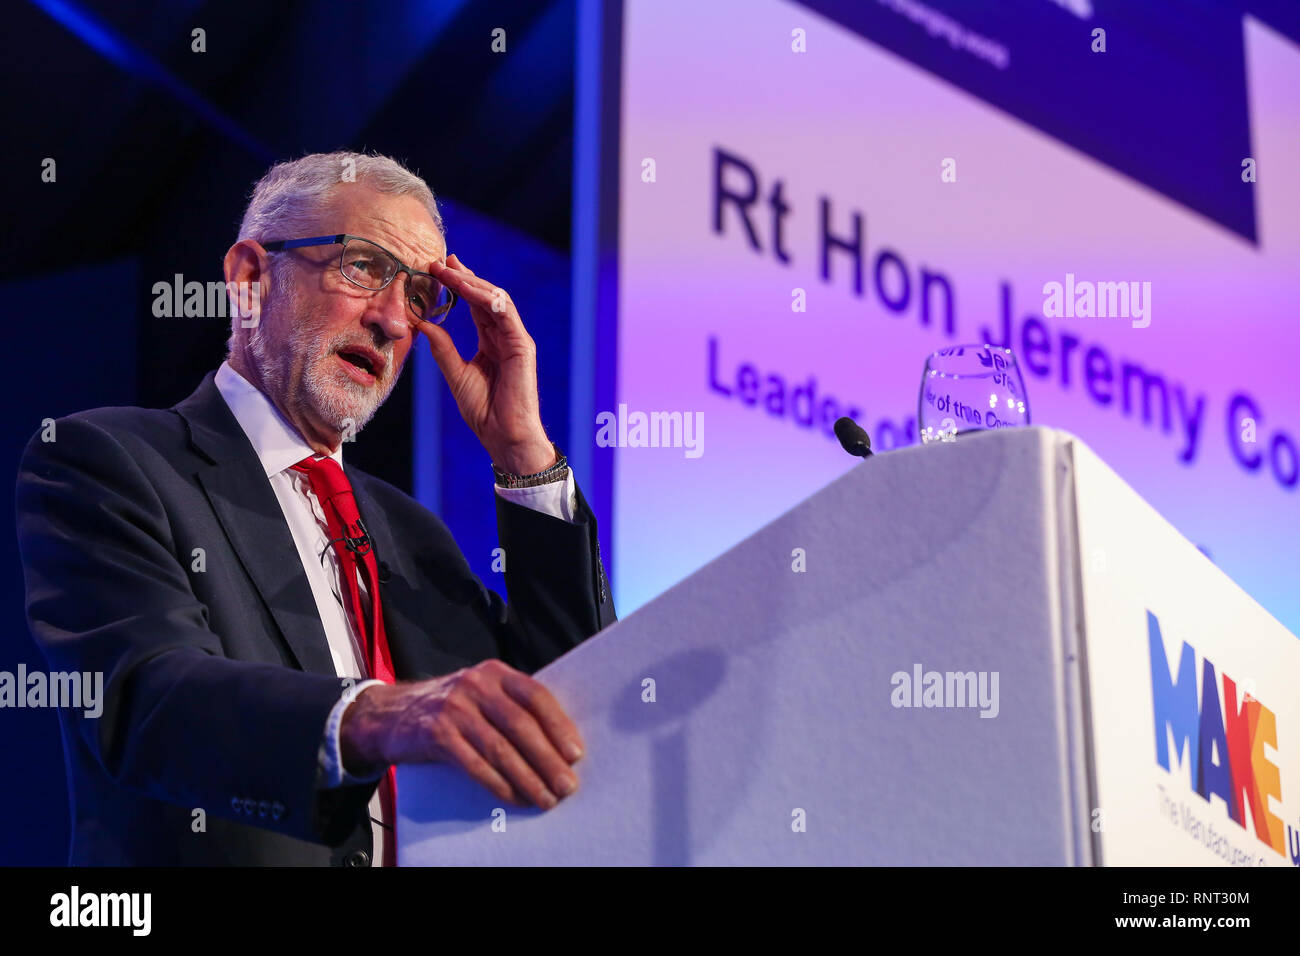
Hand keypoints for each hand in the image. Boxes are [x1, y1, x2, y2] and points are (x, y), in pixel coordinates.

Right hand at [340, 659, 583, 808]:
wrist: (391, 714)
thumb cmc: (450, 708)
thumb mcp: (481, 693)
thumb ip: (512, 707)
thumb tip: (558, 745)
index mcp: (495, 673)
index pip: (535, 696)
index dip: (559, 725)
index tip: (576, 753)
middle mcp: (476, 685)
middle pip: (521, 725)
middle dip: (548, 759)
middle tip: (567, 785)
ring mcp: (454, 709)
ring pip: (500, 748)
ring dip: (527, 777)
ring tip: (546, 798)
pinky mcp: (436, 734)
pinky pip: (475, 764)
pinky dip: (498, 784)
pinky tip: (514, 797)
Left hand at [415, 254, 555, 474]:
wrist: (503, 435)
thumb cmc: (484, 411)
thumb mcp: (456, 374)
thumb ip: (443, 349)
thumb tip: (423, 323)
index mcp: (491, 342)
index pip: (475, 306)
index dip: (458, 286)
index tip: (436, 269)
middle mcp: (505, 336)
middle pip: (485, 296)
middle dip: (463, 276)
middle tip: (438, 261)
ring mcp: (515, 339)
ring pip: (496, 298)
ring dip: (471, 282)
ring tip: (448, 269)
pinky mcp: (522, 345)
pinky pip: (505, 312)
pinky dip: (486, 297)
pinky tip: (466, 287)